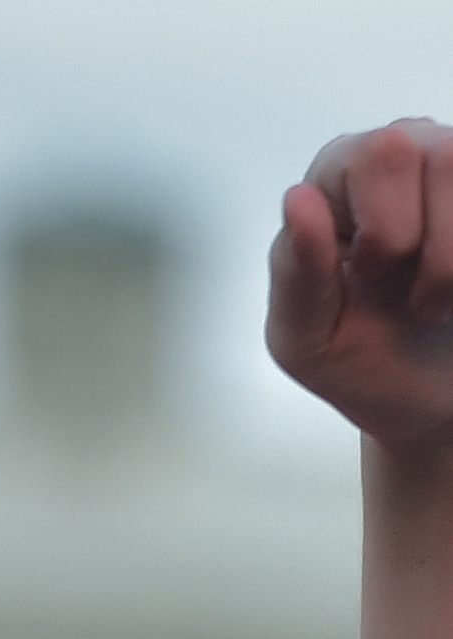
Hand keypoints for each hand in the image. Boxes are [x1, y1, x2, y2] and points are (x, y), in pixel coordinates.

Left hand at [268, 118, 452, 458]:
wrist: (428, 396)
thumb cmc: (360, 359)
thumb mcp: (306, 336)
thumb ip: (296, 271)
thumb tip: (299, 198)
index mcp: (337, 178)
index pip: (376, 156)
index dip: (382, 228)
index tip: (370, 274)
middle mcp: (403, 149)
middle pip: (436, 152)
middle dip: (424, 242)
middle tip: (405, 286)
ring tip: (434, 299)